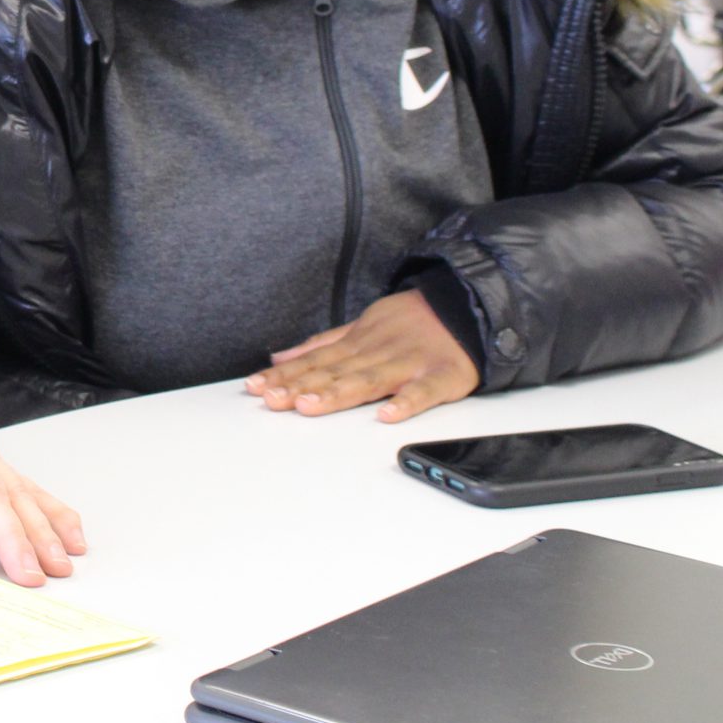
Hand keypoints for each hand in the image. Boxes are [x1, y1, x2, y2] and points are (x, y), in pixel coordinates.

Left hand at [245, 290, 480, 423]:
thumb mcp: (360, 326)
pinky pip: (423, 391)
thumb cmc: (410, 322)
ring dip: (338, 393)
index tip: (255, 387)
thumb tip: (279, 357)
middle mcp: (377, 352)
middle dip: (301, 386)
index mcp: (358, 343)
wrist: (467, 306)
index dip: (284, 375)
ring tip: (310, 405)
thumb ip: (321, 344)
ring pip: (369, 380)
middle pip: (335, 372)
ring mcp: (409, 363)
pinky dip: (406, 403)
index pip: (314, 361)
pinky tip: (387, 416)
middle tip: (272, 400)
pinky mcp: (441, 376)